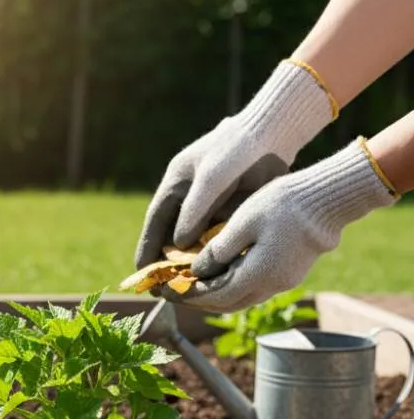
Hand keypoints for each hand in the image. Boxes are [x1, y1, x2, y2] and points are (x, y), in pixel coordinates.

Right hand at [135, 60, 333, 267]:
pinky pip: (218, 234)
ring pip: (196, 237)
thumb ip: (195, 210)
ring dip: (192, 259)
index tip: (141, 271)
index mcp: (177, 183)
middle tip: (162, 287)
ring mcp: (212, 201)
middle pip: (172, 232)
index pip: (156, 221)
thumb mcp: (214, 177)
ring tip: (189, 286)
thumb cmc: (239, 149)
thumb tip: (179, 244)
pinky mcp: (232, 206)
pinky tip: (217, 271)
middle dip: (167, 259)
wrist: (276, 131)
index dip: (147, 246)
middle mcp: (191, 195)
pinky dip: (215, 252)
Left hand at [168, 140, 395, 311]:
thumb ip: (218, 250)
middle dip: (196, 299)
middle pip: (225, 304)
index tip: (163, 289)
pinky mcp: (290, 274)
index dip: (186, 295)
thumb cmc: (284, 204)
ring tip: (190, 283)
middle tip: (172, 290)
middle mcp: (271, 286)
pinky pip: (254, 288)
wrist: (329, 199)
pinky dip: (231, 286)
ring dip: (214, 295)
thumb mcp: (243, 222)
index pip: (213, 297)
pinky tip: (217, 273)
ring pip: (240, 299)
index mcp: (257, 275)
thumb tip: (197, 271)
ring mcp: (283, 282)